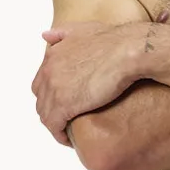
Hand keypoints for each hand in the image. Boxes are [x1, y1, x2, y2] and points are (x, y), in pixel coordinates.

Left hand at [31, 21, 139, 145]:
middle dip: (51, 109)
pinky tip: (69, 140)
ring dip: (55, 124)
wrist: (128, 51)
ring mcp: (54, 89)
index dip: (52, 93)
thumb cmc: (114, 40)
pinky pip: (54, 126)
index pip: (42, 81)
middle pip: (42, 98)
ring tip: (69, 131)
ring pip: (46, 114)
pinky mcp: (64, 106)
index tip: (65, 102)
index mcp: (52, 55)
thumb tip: (45, 35)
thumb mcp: (83, 29)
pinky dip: (59, 135)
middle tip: (67, 118)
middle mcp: (48, 71)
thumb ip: (62, 33)